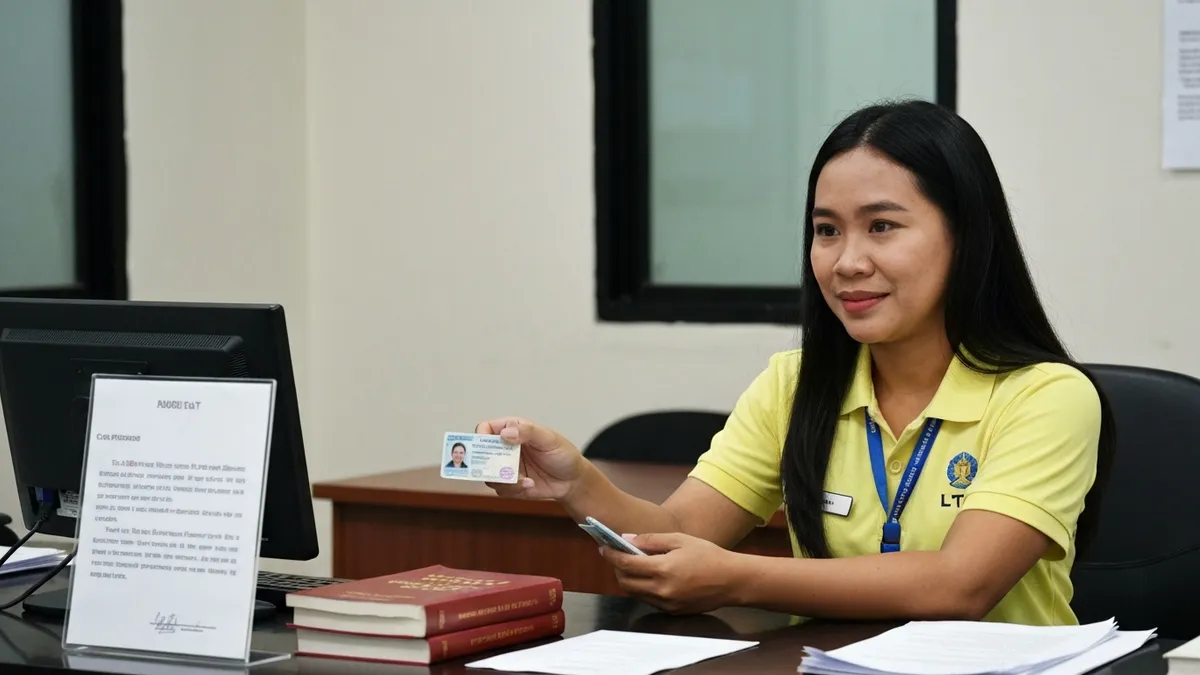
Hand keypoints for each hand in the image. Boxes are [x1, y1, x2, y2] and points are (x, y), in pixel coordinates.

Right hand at [475, 418, 584, 500]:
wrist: (573, 481)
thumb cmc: (563, 454)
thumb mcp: (549, 439)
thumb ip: (528, 432)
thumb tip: (505, 433)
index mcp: (512, 430)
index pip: (486, 428)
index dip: (480, 436)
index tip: (485, 447)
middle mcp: (505, 448)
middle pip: (481, 454)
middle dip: (487, 463)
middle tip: (499, 469)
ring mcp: (506, 467)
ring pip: (488, 474)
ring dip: (504, 479)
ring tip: (524, 480)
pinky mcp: (510, 485)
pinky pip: (501, 489)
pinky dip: (514, 489)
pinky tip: (530, 485)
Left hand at [600, 532, 743, 614]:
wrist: (733, 581)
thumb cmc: (709, 556)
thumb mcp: (680, 539)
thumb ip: (651, 540)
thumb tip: (627, 540)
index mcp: (663, 570)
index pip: (626, 564)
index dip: (612, 556)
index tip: (604, 548)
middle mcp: (662, 590)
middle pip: (626, 582)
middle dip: (617, 569)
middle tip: (618, 556)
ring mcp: (667, 604)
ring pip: (636, 593)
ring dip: (629, 580)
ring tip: (634, 565)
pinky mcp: (672, 611)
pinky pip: (649, 600)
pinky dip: (644, 588)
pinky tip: (650, 577)